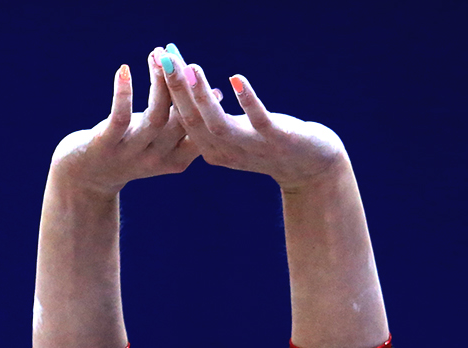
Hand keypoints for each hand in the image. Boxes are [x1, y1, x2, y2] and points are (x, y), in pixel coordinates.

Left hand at [49, 56, 200, 196]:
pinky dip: (123, 93)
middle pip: (182, 121)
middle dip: (184, 86)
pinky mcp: (106, 146)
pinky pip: (119, 118)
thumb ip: (183, 119)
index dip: (205, 103)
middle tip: (179, 56)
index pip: (200, 130)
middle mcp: (158, 158)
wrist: (87, 177)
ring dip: (158, 84)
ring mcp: (132, 153)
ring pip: (155, 118)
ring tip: (157, 56)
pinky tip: (124, 70)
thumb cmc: (129, 148)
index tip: (200, 75)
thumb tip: (215, 92)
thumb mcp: (161, 139)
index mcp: (177, 158)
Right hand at [156, 48, 346, 190]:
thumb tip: (188, 82)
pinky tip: (237, 78)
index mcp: (212, 149)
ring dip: (203, 96)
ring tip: (191, 68)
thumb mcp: (236, 133)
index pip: (182, 119)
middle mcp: (227, 152)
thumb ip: (213, 117)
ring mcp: (252, 147)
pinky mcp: (278, 140)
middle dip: (177, 89)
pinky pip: (259, 120)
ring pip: (218, 125)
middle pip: (193, 120)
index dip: (167, 91)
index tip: (156, 61)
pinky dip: (247, 100)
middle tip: (163, 58)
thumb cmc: (269, 142)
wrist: (311, 168)